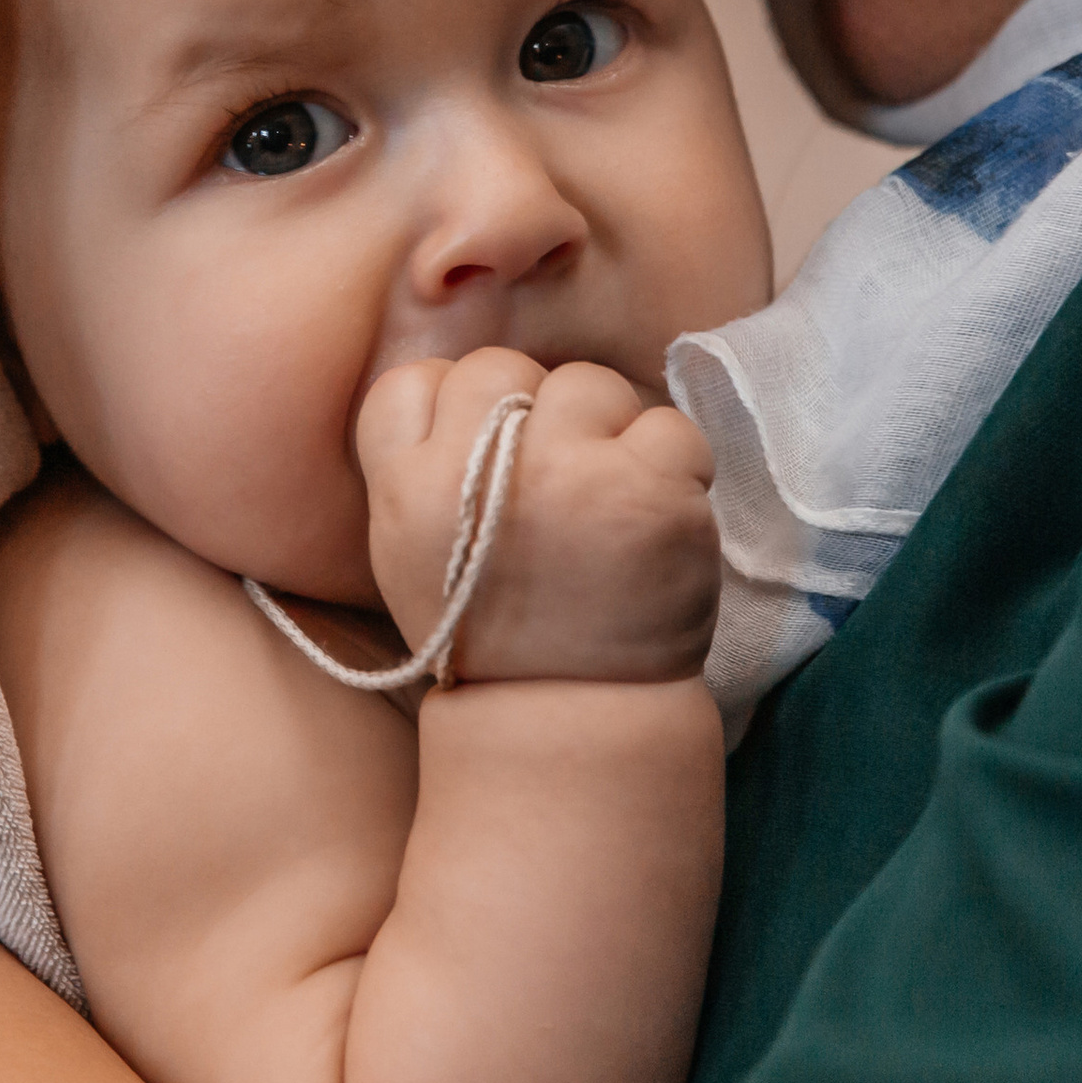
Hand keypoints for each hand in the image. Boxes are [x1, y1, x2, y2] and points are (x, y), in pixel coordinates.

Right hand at [356, 349, 719, 686]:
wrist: (577, 714)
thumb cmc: (493, 630)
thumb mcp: (409, 554)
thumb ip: (421, 465)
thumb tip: (454, 380)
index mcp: (408, 492)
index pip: (414, 381)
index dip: (453, 406)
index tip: (484, 452)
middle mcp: (478, 473)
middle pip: (498, 368)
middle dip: (532, 413)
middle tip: (553, 479)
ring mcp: (569, 476)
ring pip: (587, 384)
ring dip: (606, 432)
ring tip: (608, 501)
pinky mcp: (651, 491)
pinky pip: (667, 425)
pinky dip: (673, 466)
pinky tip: (656, 520)